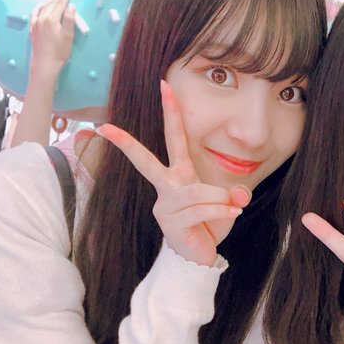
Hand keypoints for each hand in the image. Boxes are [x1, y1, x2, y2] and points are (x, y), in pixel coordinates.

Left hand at [29, 0, 75, 77]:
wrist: (44, 64)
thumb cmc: (59, 52)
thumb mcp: (68, 36)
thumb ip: (69, 19)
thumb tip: (71, 5)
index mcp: (52, 18)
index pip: (60, 2)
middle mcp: (42, 18)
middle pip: (51, 2)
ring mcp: (35, 23)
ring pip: (43, 6)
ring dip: (50, 0)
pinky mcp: (32, 28)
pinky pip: (35, 13)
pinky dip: (40, 7)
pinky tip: (41, 6)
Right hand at [96, 80, 250, 265]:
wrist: (201, 258)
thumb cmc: (209, 226)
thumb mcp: (228, 205)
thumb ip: (235, 194)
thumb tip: (237, 194)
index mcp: (179, 176)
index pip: (174, 139)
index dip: (171, 112)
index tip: (163, 85)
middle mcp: (167, 187)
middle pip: (147, 160)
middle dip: (127, 143)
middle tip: (106, 126)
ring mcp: (164, 205)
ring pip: (196, 192)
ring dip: (220, 199)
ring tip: (233, 207)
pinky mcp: (169, 223)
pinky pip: (200, 209)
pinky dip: (220, 211)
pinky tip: (230, 215)